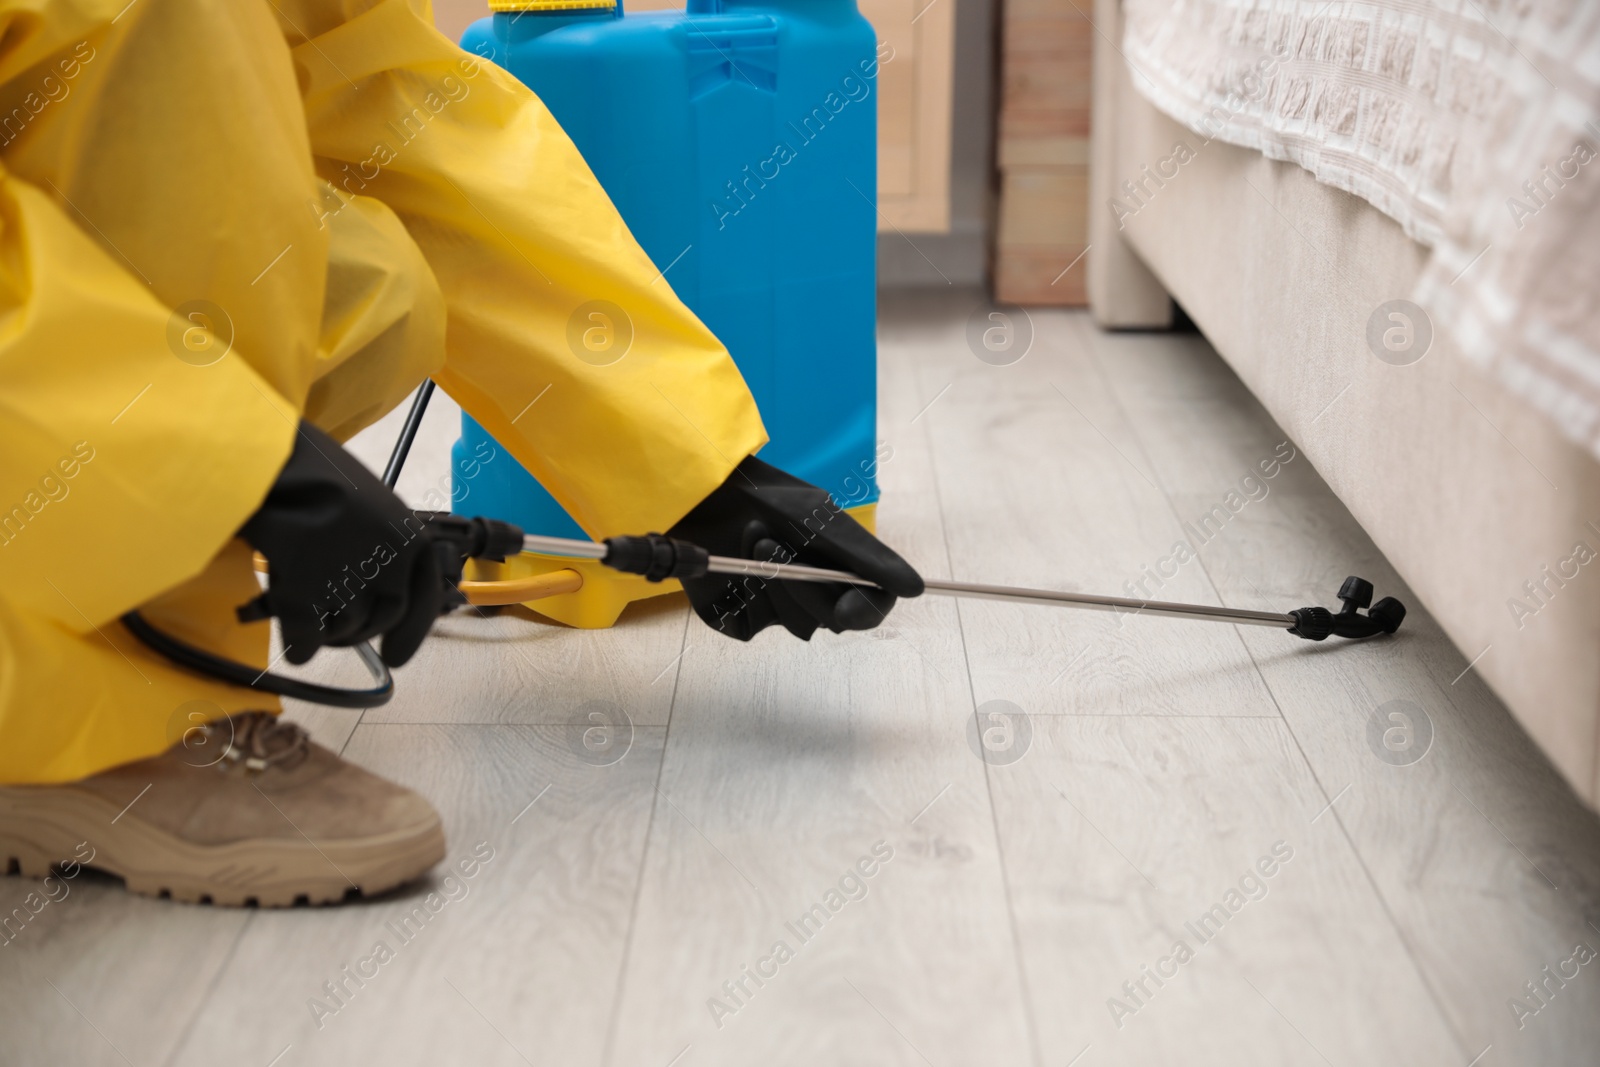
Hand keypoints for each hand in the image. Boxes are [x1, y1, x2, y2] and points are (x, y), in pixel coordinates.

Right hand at [238, 422, 460, 666]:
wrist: (269, 458)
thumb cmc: (312, 472)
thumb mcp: (368, 504)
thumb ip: (381, 545)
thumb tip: (380, 589)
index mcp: (409, 538)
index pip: (425, 600)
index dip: (411, 634)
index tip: (396, 657)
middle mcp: (388, 564)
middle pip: (383, 620)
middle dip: (360, 631)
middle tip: (334, 629)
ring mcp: (348, 582)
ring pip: (346, 632)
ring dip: (328, 632)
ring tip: (306, 612)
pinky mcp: (306, 598)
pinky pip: (307, 642)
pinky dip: (299, 645)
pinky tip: (292, 638)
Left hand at [668, 456, 922, 639]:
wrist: (703, 487)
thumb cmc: (766, 495)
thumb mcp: (822, 518)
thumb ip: (867, 557)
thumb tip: (916, 589)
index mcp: (839, 568)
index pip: (869, 608)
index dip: (864, 611)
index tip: (847, 605)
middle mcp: (811, 593)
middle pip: (832, 621)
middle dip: (806, 584)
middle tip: (772, 543)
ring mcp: (777, 608)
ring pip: (795, 625)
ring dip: (774, 581)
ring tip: (753, 538)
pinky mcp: (739, 618)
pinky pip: (753, 624)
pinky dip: (745, 591)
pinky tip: (734, 560)